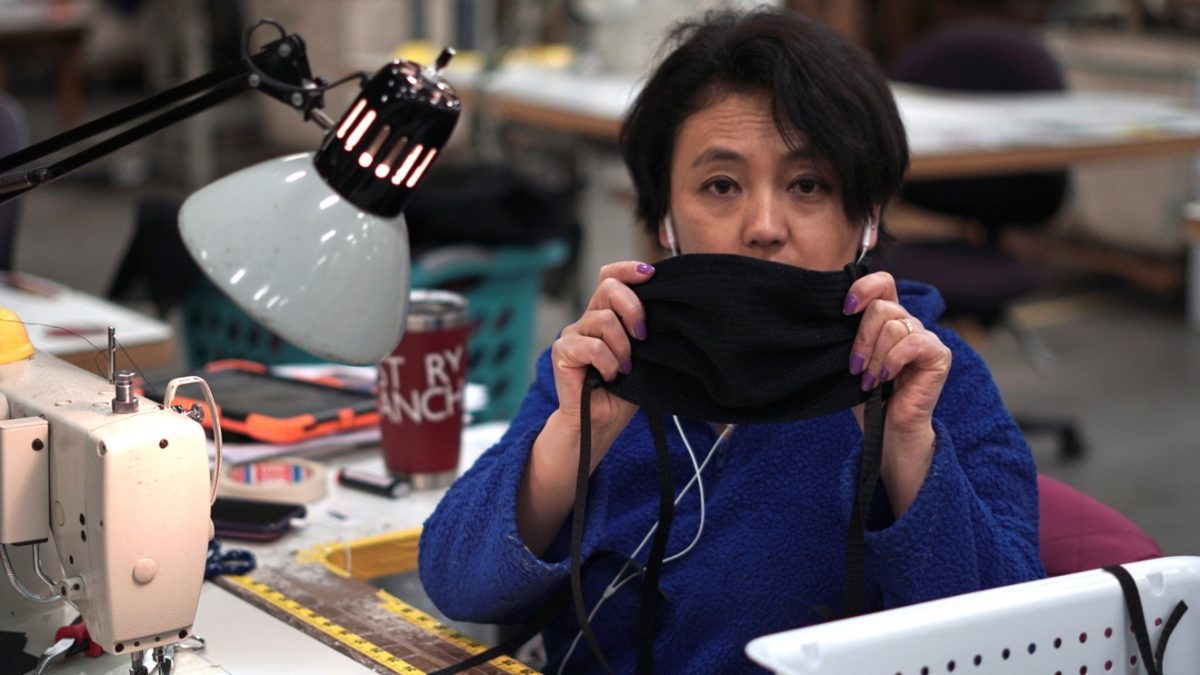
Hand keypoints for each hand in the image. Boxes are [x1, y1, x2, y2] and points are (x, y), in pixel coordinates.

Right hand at [550, 261, 655, 460]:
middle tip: (642, 337)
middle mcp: (588, 318)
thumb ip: (646, 330)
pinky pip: (592, 346)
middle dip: (633, 308)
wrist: (601, 422)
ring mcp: (573, 334)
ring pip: (604, 320)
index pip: (610, 276)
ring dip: (622, 348)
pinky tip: (610, 377)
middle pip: (608, 287)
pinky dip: (608, 363)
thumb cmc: (626, 390)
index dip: (628, 269)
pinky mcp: (562, 352)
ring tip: (625, 369)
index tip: (650, 274)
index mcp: (607, 314)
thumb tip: (666, 309)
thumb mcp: (644, 355)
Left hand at [844, 271, 951, 514]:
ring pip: (893, 326)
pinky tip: (885, 379)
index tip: (845, 310)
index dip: (863, 288)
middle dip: (862, 338)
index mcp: (888, 319)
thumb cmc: (866, 395)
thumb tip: (832, 312)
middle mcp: (908, 323)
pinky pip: (911, 343)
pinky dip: (892, 361)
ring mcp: (925, 337)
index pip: (882, 283)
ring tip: (868, 380)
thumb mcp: (852, 357)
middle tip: (854, 366)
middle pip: (882, 307)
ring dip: (874, 356)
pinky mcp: (938, 354)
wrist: (885, 429)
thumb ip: (849, 332)